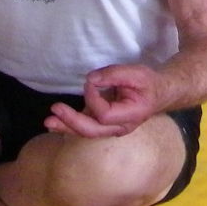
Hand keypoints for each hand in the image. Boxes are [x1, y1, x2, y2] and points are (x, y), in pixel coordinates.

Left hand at [45, 64, 161, 138]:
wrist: (158, 94)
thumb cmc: (148, 83)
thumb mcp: (136, 73)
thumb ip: (113, 75)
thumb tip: (90, 80)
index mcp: (130, 115)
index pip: (104, 114)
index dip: (93, 98)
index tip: (92, 81)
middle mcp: (120, 127)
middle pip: (92, 130)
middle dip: (71, 121)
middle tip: (55, 110)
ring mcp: (111, 128)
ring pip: (86, 132)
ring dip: (66, 127)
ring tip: (48, 121)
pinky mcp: (104, 124)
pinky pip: (86, 127)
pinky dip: (70, 124)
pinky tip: (56, 121)